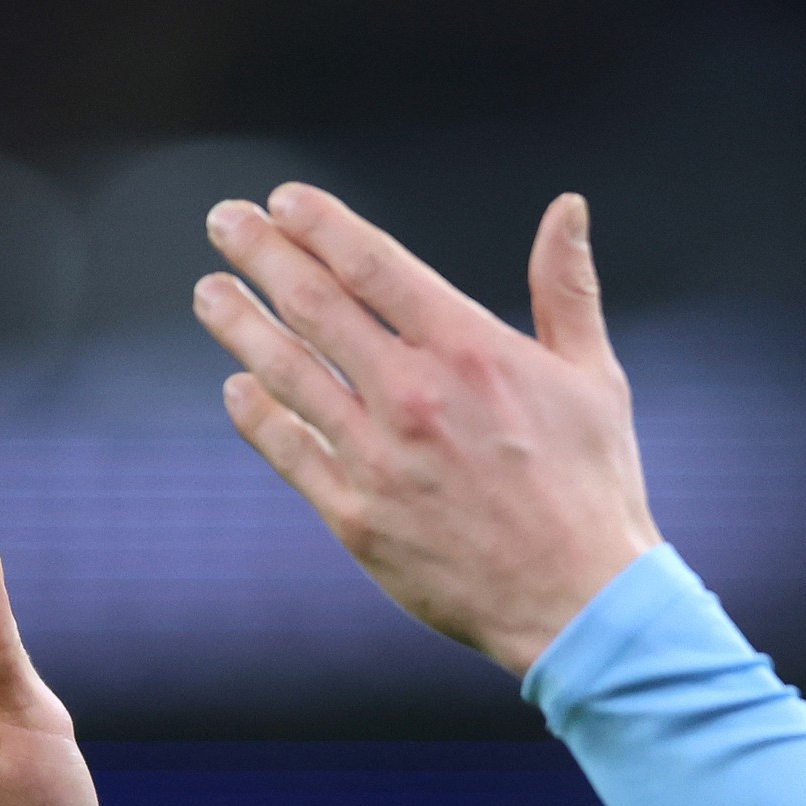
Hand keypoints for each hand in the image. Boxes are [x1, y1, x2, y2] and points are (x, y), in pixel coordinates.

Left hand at [192, 184, 661, 675]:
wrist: (579, 603)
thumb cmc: (594, 488)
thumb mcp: (593, 377)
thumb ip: (566, 287)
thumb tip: (568, 208)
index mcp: (470, 349)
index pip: (371, 263)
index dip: (318, 223)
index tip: (284, 202)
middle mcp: (413, 395)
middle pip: (313, 304)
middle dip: (260, 253)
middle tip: (224, 222)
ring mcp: (377, 458)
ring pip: (285, 372)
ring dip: (239, 325)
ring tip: (210, 294)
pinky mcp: (357, 518)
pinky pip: (290, 451)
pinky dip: (257, 413)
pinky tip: (240, 388)